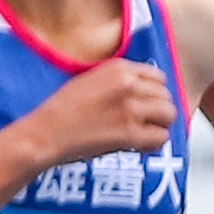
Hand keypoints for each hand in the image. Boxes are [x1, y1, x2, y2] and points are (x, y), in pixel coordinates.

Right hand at [5, 60, 175, 173]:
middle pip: (166, 96)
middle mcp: (128, 84)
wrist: (45, 134)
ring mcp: (130, 109)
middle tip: (144, 122)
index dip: (154, 93)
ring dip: (159, 126)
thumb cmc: (61, 111)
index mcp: (118, 68)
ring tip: (144, 133)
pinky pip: (161, 137)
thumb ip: (119, 80)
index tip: (146, 104)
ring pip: (168, 115)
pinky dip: (153, 144)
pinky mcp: (130, 133)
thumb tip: (145, 91)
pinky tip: (139, 145)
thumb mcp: (90, 80)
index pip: (158, 77)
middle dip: (157, 110)